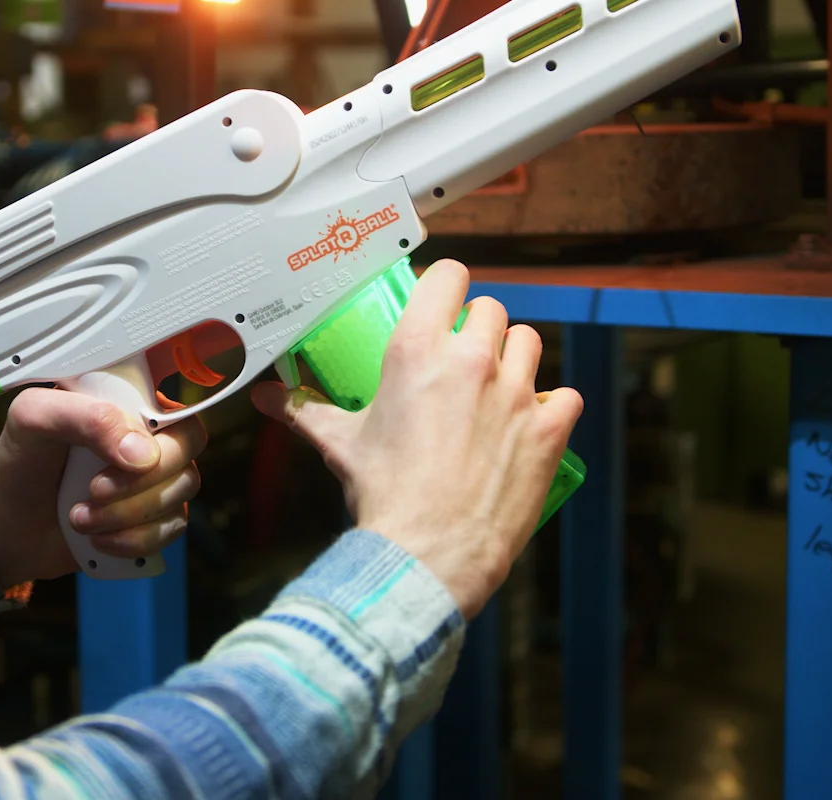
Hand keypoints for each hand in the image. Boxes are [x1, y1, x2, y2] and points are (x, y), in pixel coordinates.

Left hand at [0, 387, 206, 588]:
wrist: (3, 528)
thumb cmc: (19, 462)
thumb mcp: (34, 419)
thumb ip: (86, 418)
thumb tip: (144, 454)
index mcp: (130, 403)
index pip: (178, 411)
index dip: (162, 440)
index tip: (122, 460)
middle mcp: (151, 437)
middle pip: (186, 453)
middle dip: (139, 483)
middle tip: (92, 492)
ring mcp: (156, 479)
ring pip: (181, 494)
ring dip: (130, 515)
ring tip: (80, 518)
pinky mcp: (153, 518)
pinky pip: (172, 529)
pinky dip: (135, 540)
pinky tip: (99, 541)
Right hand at [251, 259, 582, 618]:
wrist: (428, 554)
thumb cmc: (383, 494)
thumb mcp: (339, 443)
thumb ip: (305, 410)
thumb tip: (265, 399)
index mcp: (416, 351)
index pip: (449, 277)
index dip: (448, 284)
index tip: (444, 301)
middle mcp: (470, 360)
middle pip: (491, 309)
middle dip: (478, 328)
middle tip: (463, 358)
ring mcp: (515, 393)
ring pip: (530, 341)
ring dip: (515, 358)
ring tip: (499, 385)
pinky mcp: (547, 429)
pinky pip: (566, 395)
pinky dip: (553, 406)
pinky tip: (533, 422)